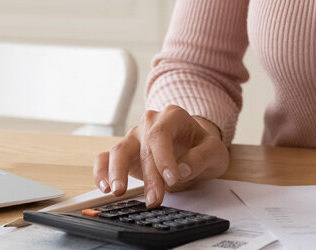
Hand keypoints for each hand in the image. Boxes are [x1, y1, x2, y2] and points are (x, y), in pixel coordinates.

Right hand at [93, 105, 229, 207]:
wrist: (193, 146)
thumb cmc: (202, 146)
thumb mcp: (214, 151)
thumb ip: (201, 157)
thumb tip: (182, 170)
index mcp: (172, 116)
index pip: (161, 133)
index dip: (163, 157)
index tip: (171, 179)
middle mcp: (149, 123)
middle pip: (143, 147)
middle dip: (149, 176)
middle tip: (155, 199)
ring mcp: (134, 137)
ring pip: (118, 151)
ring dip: (117, 173)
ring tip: (118, 192)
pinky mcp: (124, 153)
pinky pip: (104, 159)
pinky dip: (102, 172)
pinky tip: (105, 187)